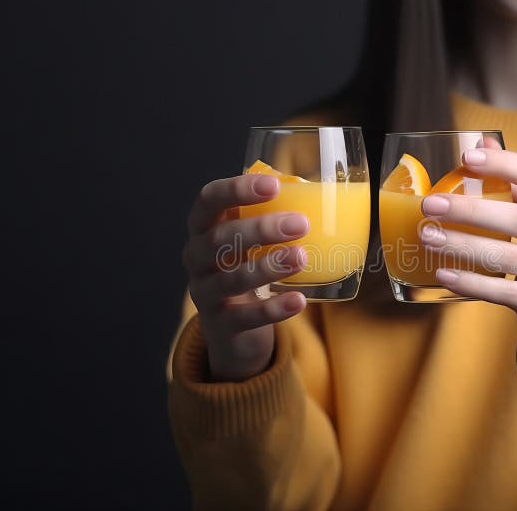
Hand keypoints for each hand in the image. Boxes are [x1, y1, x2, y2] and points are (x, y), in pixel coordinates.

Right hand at [183, 174, 308, 381]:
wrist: (232, 332)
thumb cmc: (245, 269)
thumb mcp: (250, 242)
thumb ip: (270, 217)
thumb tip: (319, 192)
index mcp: (204, 228)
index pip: (209, 200)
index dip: (236, 190)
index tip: (273, 185)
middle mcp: (196, 259)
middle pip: (219, 239)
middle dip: (260, 229)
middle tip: (300, 224)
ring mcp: (206, 294)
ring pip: (231, 279)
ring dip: (268, 267)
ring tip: (301, 258)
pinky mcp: (222, 326)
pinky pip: (246, 317)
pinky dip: (273, 309)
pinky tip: (299, 301)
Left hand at [419, 146, 516, 381]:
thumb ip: (513, 183)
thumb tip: (480, 141)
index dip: (503, 163)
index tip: (467, 157)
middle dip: (470, 210)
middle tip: (429, 204)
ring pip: (508, 258)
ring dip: (463, 246)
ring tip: (427, 237)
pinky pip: (504, 293)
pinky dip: (472, 284)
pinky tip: (444, 274)